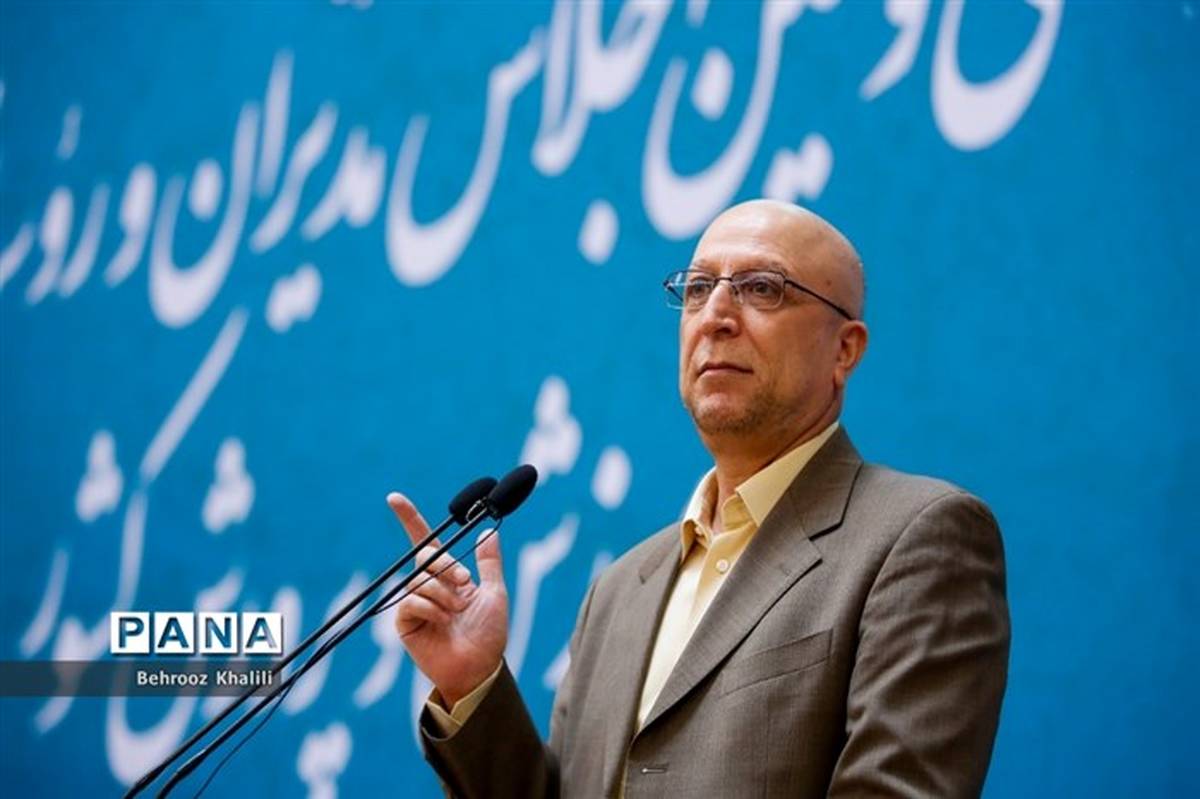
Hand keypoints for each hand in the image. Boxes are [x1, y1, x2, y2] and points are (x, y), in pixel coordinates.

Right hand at [389, 492, 507, 706]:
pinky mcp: (405, 622)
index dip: (409, 519)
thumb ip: (489, 563)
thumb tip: (488, 531)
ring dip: (443, 594)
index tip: (394, 498)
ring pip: (419, 580)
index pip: (425, 542)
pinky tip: (442, 622)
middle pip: (424, 558)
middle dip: (446, 566)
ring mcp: (415, 603)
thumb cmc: (489, 634)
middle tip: (465, 582)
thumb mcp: (495, 593)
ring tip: (456, 612)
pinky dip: (430, 608)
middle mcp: (429, 586)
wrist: (480, 667)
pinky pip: (410, 601)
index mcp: (448, 576)